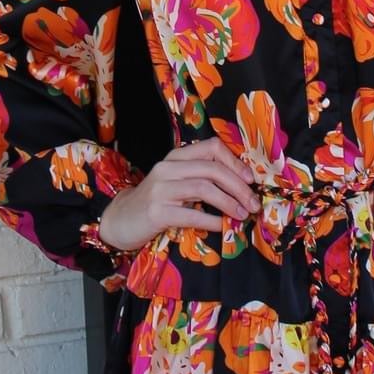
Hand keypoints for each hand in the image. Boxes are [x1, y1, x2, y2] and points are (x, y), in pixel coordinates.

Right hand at [97, 141, 259, 252]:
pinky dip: (212, 220)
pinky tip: (222, 226)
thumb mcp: (177, 182)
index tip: (250, 180)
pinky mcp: (157, 212)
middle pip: (212, 169)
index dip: (235, 162)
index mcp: (176, 157)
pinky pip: (191, 214)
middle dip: (239, 187)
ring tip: (243, 215)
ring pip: (204, 188)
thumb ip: (201, 178)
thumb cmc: (155, 202)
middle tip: (253, 203)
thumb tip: (242, 185)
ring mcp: (160, 189)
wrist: (120, 220)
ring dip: (229, 202)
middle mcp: (167, 168)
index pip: (212, 147)